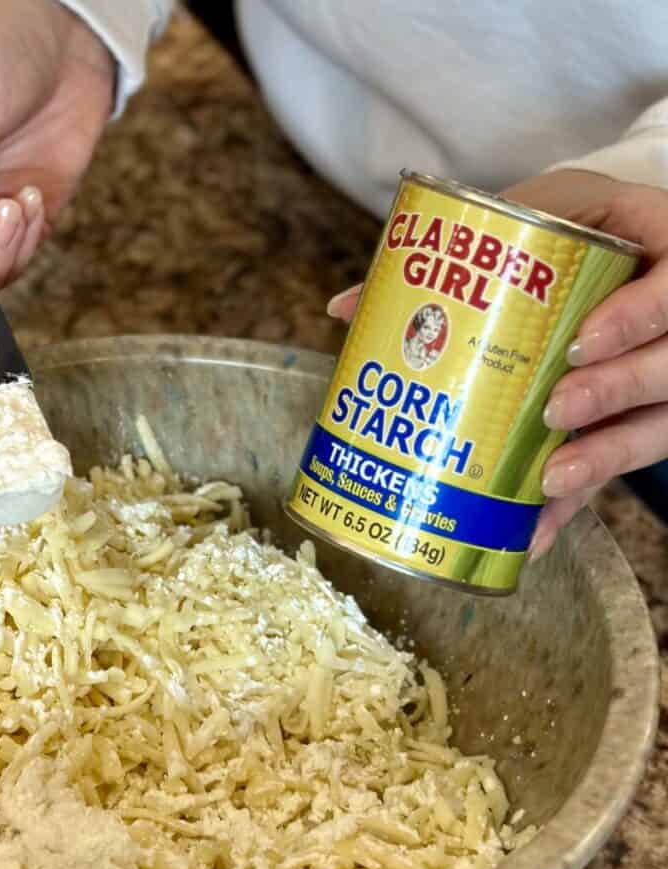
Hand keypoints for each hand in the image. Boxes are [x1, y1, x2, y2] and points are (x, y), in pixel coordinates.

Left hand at [326, 170, 667, 558]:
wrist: (615, 247)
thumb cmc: (569, 233)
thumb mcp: (532, 219)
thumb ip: (459, 254)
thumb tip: (345, 307)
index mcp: (659, 250)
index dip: (638, 317)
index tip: (580, 341)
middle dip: (615, 390)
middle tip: (556, 408)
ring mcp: (665, 376)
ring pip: (658, 424)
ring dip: (604, 456)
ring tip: (549, 483)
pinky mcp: (640, 422)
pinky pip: (617, 465)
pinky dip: (573, 504)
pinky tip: (532, 536)